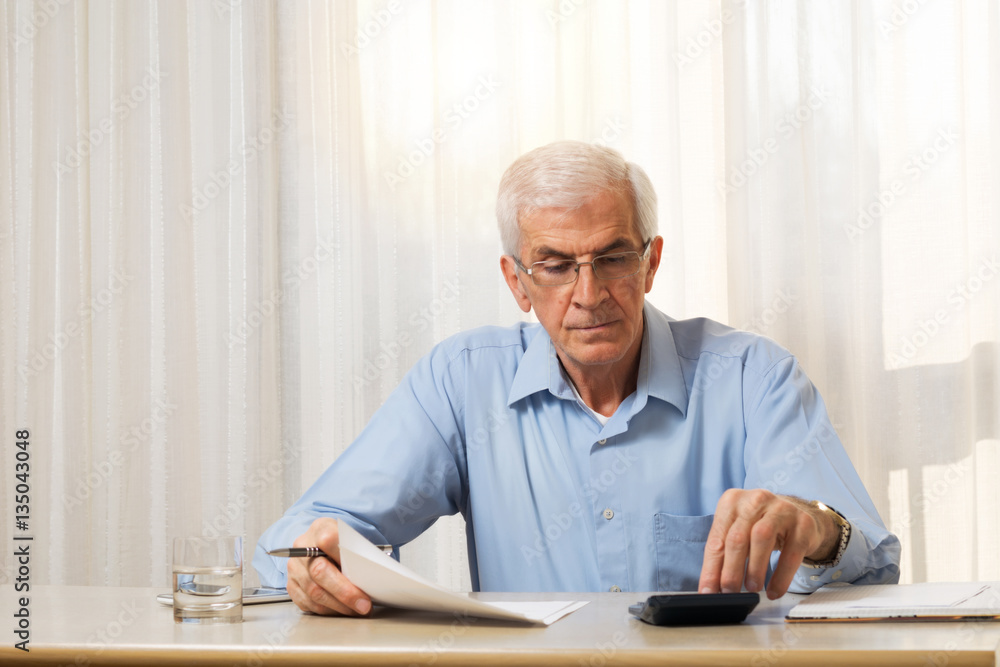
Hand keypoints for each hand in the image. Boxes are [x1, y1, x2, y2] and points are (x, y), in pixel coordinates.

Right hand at [285, 518, 372, 615]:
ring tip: (357, 610)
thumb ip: (358, 553)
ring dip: (339, 606)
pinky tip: (342, 610)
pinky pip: (308, 603)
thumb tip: (371, 577)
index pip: (328, 540)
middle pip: (320, 572)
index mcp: (320, 529)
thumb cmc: (343, 545)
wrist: (322, 545)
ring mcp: (295, 567)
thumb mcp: (352, 539)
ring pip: (314, 592)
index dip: (345, 558)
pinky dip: (328, 610)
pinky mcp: (291, 585)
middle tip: (364, 605)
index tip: (363, 575)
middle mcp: (302, 547)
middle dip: (345, 593)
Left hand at [697, 489, 839, 599]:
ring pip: (762, 538)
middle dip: (731, 570)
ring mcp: (781, 509)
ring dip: (754, 569)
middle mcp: (755, 500)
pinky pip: (791, 553)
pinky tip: (774, 591)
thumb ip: (724, 555)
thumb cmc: (759, 525)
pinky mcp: (803, 523)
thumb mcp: (738, 532)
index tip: (708, 591)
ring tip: (752, 588)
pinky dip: (781, 576)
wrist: (797, 513)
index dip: (711, 568)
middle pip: (737, 538)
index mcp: (732, 501)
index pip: (717, 538)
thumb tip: (711, 588)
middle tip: (730, 592)